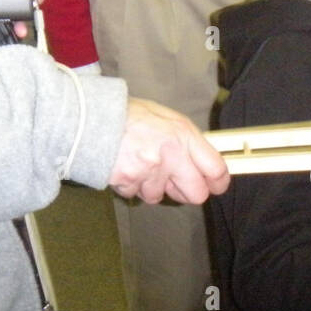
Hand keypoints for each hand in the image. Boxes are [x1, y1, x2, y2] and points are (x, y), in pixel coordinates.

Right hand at [109, 97, 230, 204]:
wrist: (91, 117)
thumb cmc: (129, 115)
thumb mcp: (166, 117)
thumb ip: (187, 139)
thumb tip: (204, 159)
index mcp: (184, 135)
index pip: (216, 169)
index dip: (219, 182)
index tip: (216, 185)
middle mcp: (171, 154)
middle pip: (196, 194)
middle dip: (187, 192)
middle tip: (176, 183)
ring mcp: (150, 170)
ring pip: (160, 196)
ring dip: (151, 186)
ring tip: (139, 165)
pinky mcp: (130, 181)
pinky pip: (136, 194)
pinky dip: (131, 185)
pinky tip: (125, 167)